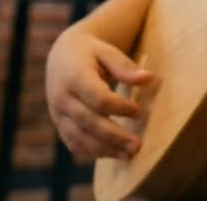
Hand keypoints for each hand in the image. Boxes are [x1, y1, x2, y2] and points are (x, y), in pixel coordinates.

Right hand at [44, 26, 151, 161]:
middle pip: (88, 122)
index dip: (118, 107)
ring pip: (79, 138)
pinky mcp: (60, 125)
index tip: (137, 110)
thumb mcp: (107, 52)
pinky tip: (114, 154)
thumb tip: (147, 78)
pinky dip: (93, 152)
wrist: (62, 56)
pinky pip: (74, 144)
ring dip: (104, 149)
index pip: (97, 98)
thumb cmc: (92, 53)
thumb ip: (125, 67)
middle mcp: (62, 98)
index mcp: (73, 77)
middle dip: (113, 136)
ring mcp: (58, 114)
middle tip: (137, 145)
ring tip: (129, 154)